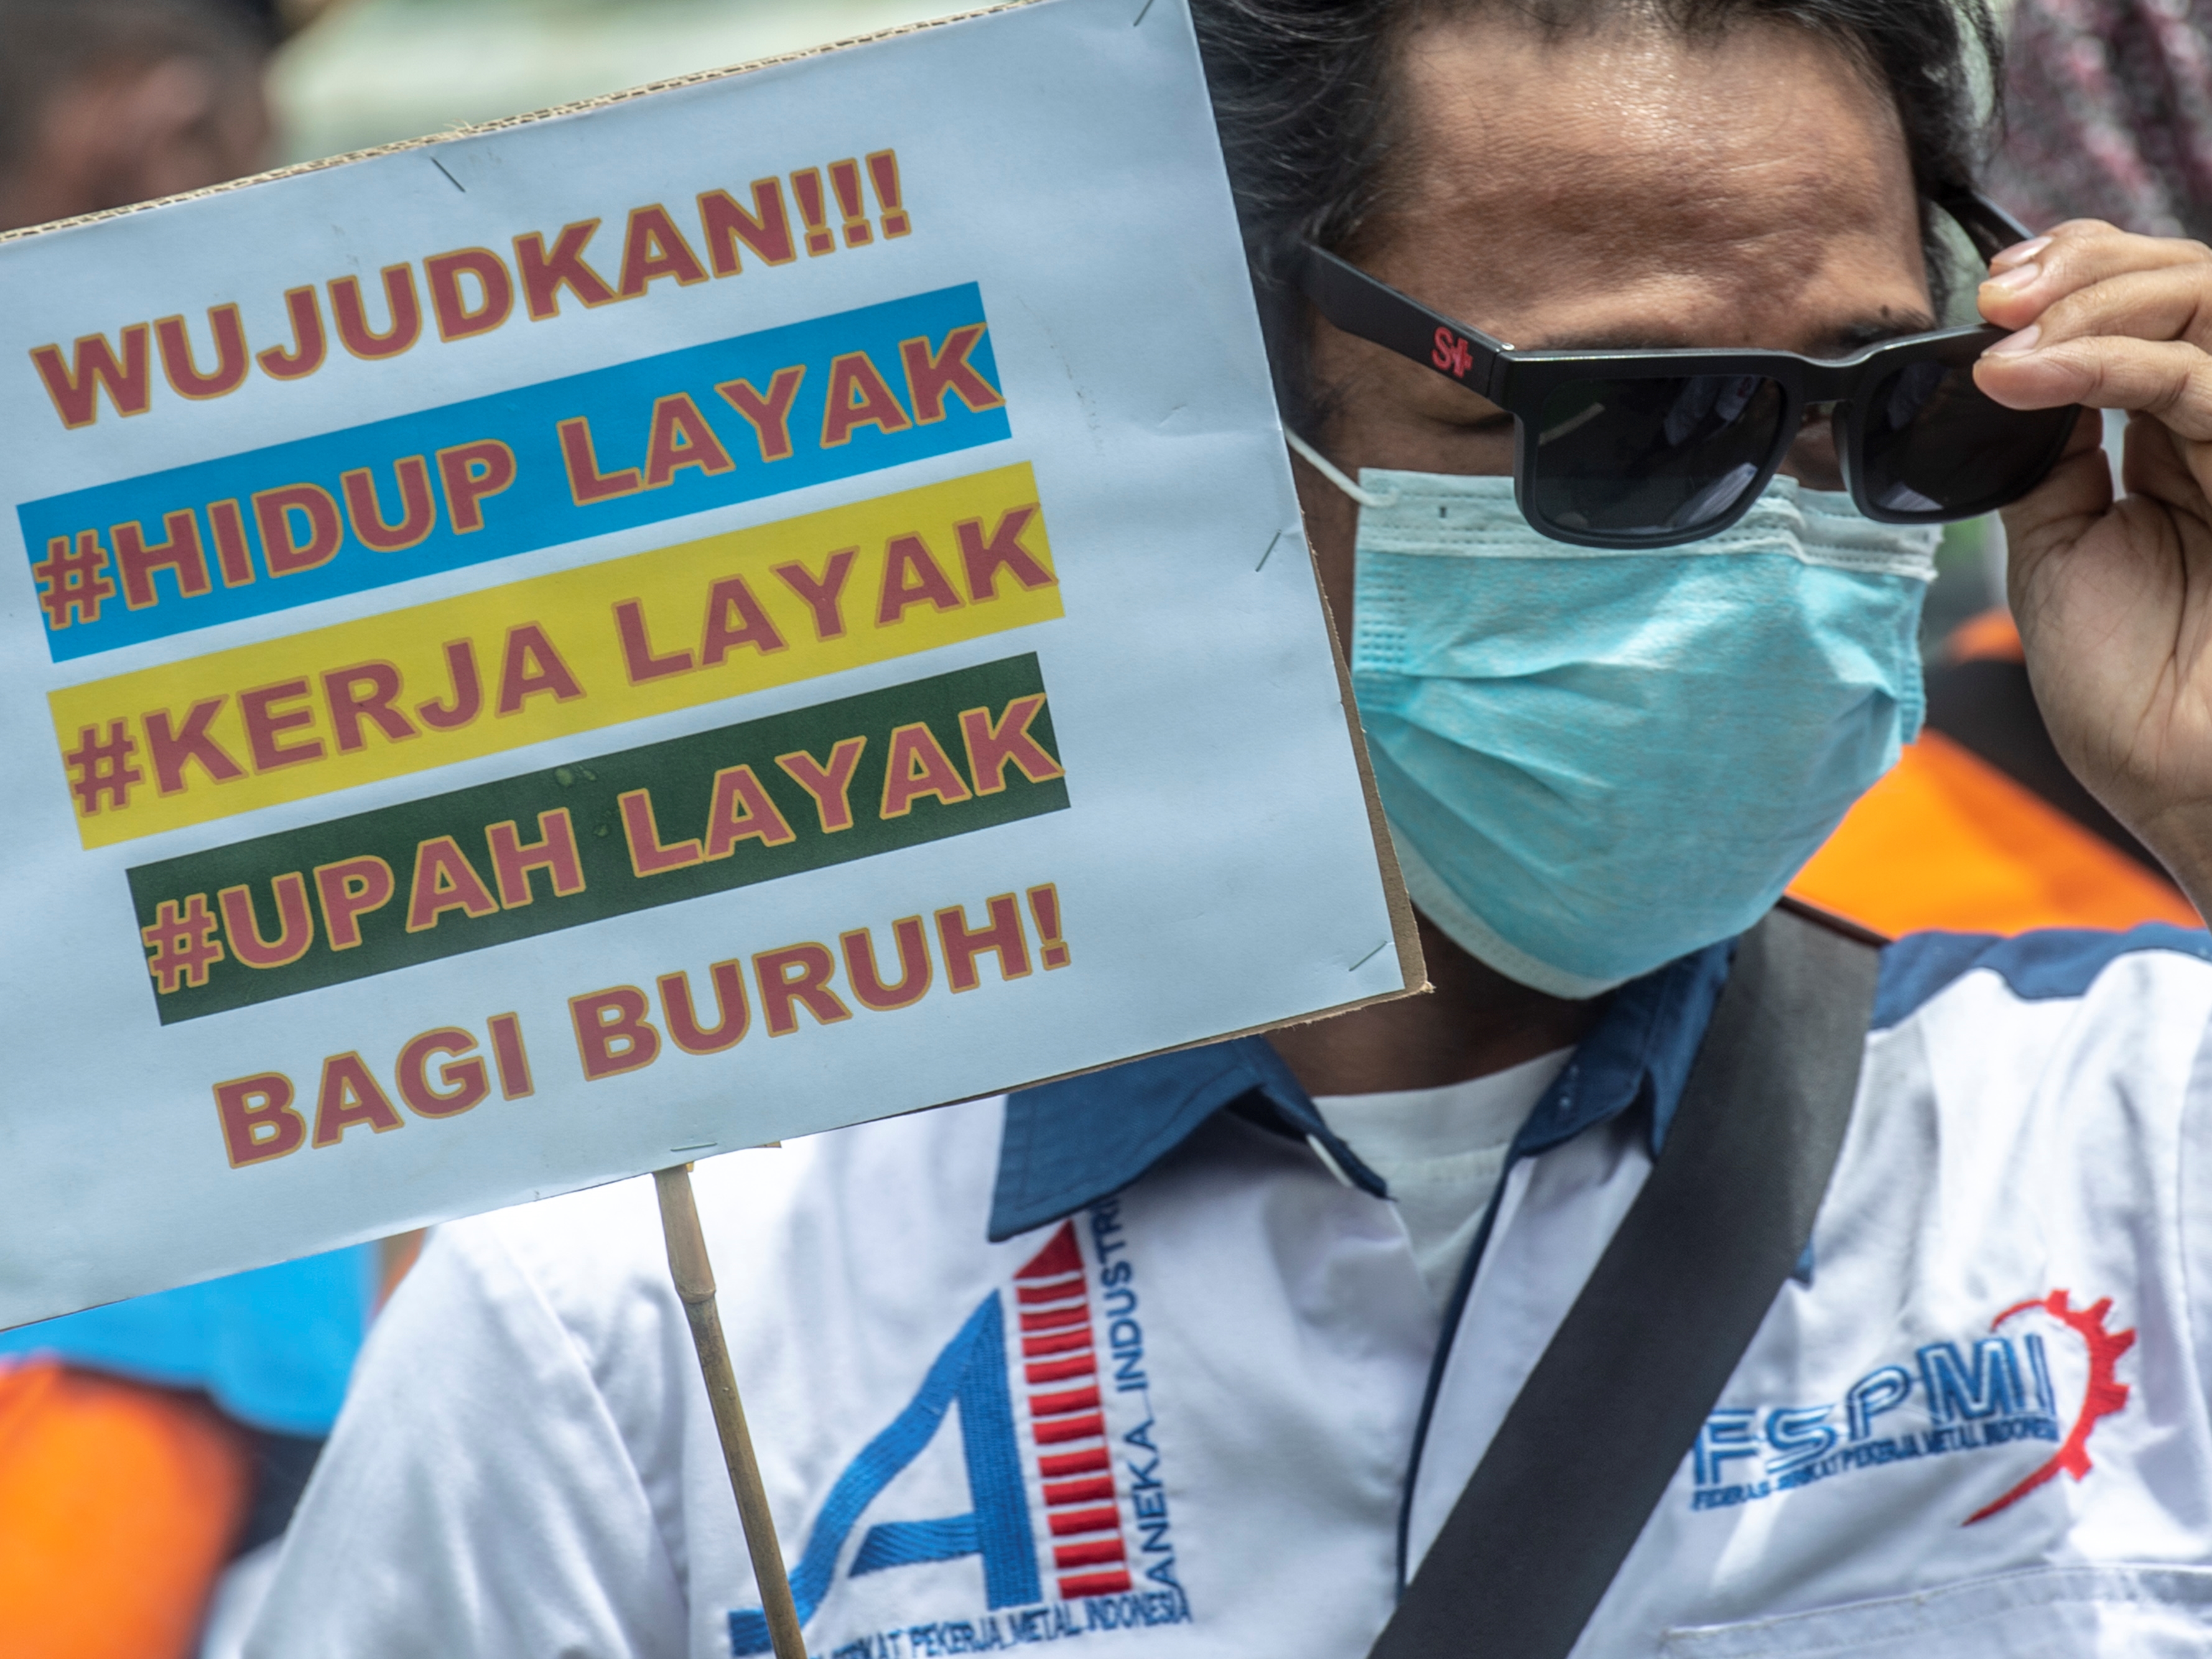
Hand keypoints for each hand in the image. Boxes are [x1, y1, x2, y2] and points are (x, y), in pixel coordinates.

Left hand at [1974, 221, 2211, 914]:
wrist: (2184, 783)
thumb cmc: (2132, 692)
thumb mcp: (2058, 551)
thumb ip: (2046, 460)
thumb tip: (2001, 383)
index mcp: (2181, 443)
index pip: (2147, 311)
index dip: (2075, 276)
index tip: (1989, 298)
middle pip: (2188, 282)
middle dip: (2084, 266)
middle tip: (1996, 297)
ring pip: (2206, 304)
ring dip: (2094, 298)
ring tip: (2007, 334)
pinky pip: (2198, 382)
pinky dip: (2104, 360)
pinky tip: (2025, 375)